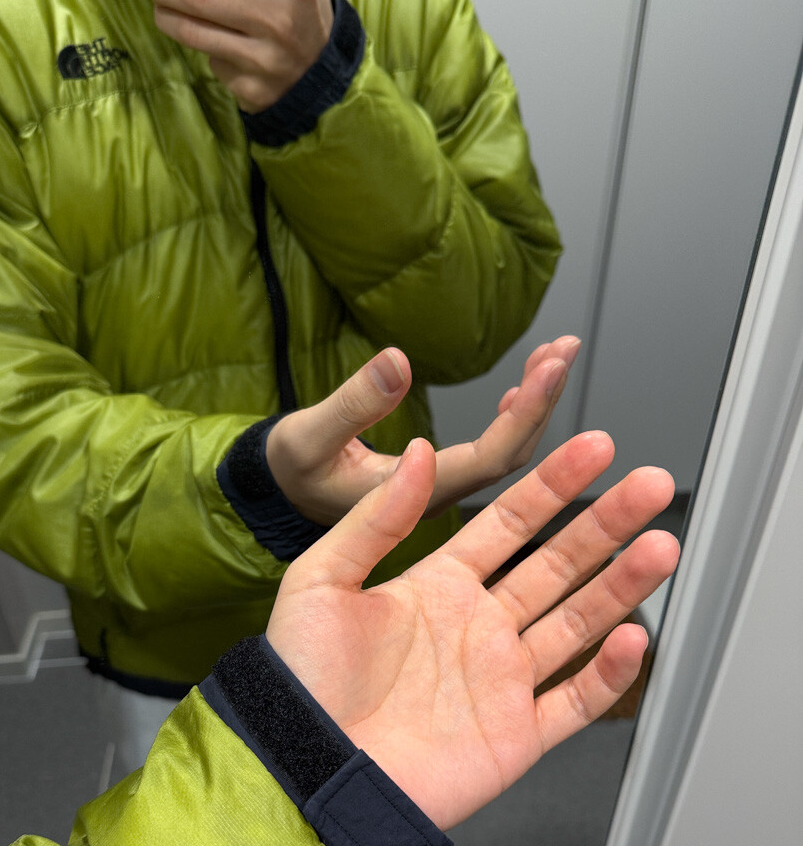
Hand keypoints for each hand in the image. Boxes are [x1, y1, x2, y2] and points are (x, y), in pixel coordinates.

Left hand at [144, 0, 333, 111]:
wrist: (323, 78)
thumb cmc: (300, 12)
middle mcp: (278, 19)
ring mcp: (264, 59)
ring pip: (192, 32)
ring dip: (164, 15)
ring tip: (161, 6)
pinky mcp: (251, 88)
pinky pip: (213, 61)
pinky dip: (206, 49)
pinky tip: (212, 43)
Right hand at [266, 336, 581, 525]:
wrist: (281, 497)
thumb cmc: (291, 472)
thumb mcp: (307, 437)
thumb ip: (351, 405)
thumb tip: (398, 361)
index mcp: (416, 497)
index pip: (490, 458)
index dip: (526, 414)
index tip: (550, 367)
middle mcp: (439, 496)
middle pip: (511, 455)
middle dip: (543, 400)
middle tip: (565, 348)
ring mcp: (442, 488)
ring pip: (505, 452)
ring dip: (535, 403)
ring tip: (555, 354)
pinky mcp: (438, 476)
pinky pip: (490, 450)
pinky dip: (513, 414)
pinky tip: (524, 387)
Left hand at [267, 431, 679, 830]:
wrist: (305, 772)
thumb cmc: (301, 681)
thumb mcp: (322, 581)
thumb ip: (376, 519)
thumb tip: (420, 453)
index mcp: (437, 587)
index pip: (508, 525)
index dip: (552, 486)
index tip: (592, 448)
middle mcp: (477, 628)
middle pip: (557, 566)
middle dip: (605, 524)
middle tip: (649, 485)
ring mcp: (500, 681)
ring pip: (578, 623)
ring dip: (622, 586)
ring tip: (661, 546)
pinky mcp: (514, 736)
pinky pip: (574, 700)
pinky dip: (608, 674)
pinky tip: (635, 638)